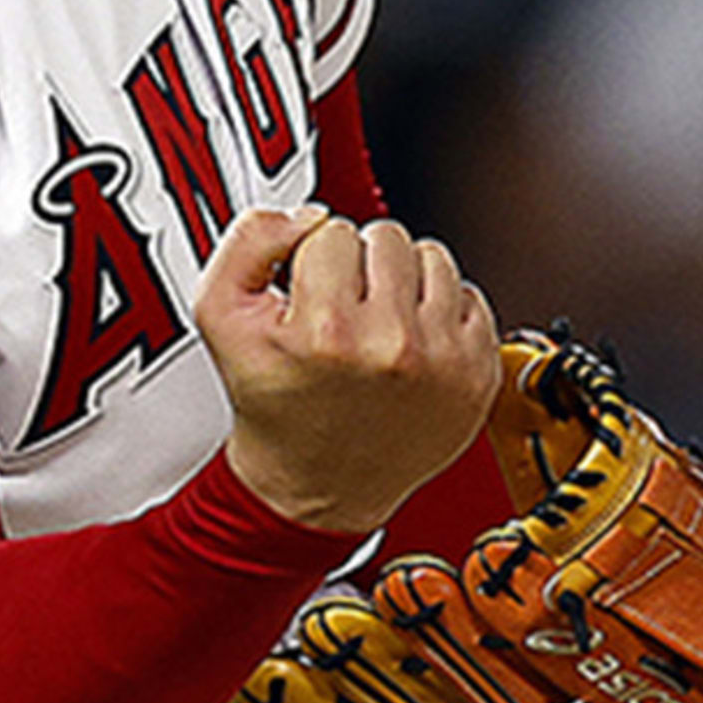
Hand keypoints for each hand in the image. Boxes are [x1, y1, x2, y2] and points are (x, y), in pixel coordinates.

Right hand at [200, 204, 498, 540]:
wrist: (317, 488)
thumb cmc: (276, 409)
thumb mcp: (223, 320)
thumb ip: (248, 242)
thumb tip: (309, 214)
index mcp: (330, 331)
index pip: (333, 232)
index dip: (312, 260)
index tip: (307, 295)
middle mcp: (394, 346)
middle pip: (387, 236)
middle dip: (360, 267)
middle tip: (342, 313)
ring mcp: (444, 362)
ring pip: (434, 257)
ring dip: (404, 282)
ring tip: (377, 325)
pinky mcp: (479, 373)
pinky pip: (471, 297)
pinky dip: (440, 313)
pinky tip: (410, 345)